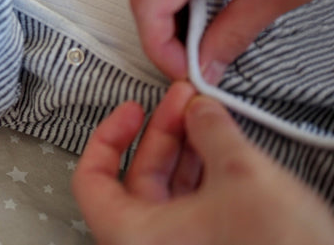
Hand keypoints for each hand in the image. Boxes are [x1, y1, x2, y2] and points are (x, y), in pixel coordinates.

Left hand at [72, 82, 333, 244]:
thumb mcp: (240, 174)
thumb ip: (211, 132)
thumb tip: (199, 111)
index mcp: (132, 235)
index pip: (92, 180)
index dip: (108, 137)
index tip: (130, 112)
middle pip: (136, 179)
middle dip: (161, 133)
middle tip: (181, 102)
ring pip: (168, 192)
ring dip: (185, 150)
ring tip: (205, 117)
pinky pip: (192, 207)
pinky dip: (202, 175)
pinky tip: (220, 148)